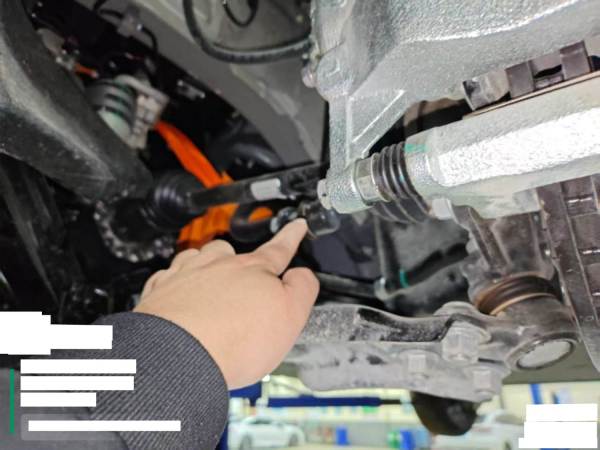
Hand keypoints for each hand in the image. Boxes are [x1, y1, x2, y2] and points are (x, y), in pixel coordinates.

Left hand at [134, 219, 318, 388]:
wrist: (179, 356)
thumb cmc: (233, 340)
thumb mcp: (290, 316)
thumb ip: (301, 289)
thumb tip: (303, 275)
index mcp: (253, 270)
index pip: (278, 249)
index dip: (290, 237)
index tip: (296, 226)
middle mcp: (217, 267)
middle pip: (230, 251)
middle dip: (238, 259)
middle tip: (244, 279)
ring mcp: (185, 276)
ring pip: (198, 258)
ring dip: (206, 266)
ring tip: (212, 286)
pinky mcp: (159, 294)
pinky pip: (168, 277)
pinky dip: (175, 283)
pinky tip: (179, 297)